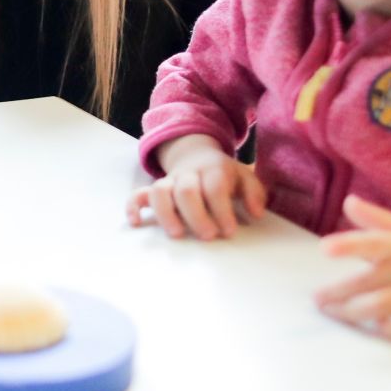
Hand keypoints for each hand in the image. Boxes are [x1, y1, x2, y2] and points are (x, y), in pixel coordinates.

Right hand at [126, 134, 266, 239]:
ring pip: (159, 191)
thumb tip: (256, 213)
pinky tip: (136, 223)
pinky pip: (138, 194)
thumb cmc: (223, 175)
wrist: (196, 154)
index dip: (221, 210)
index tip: (229, 232)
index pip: (214, 187)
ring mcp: (169, 181)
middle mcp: (188, 174)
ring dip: (166, 213)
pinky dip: (133, 207)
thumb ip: (254, 193)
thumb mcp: (244, 177)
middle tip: (208, 236)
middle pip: (186, 190)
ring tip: (177, 234)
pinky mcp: (153, 189)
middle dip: (196, 215)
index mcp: (213, 169)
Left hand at [315, 195, 390, 342]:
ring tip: (334, 312)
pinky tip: (373, 328)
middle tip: (317, 299)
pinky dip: (388, 331)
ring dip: (353, 313)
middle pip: (367, 284)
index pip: (373, 242)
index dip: (349, 245)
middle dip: (337, 293)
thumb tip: (348, 201)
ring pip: (381, 308)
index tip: (324, 248)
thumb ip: (376, 219)